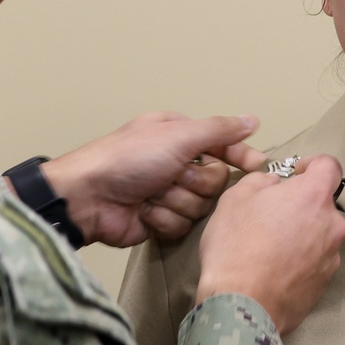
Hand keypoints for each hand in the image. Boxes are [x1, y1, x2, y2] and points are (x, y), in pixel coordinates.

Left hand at [39, 113, 265, 247]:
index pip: (222, 146)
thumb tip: (252, 120)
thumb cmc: (128, 159)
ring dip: (174, 201)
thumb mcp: (177, 135)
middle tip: (170, 176)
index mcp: (179, 137)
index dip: (239, 156)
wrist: (89, 198)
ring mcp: (168, 193)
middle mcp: (176, 163)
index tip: (255, 165)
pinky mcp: (160, 220)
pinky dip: (163, 218)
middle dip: (193, 182)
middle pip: (214, 180)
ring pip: (199, 205)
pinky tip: (144, 212)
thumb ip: (218, 130)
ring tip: (150, 195)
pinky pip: (182, 224)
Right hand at [196, 155, 344, 334]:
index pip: (328, 165)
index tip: (295, 174)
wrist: (242, 306)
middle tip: (271, 216)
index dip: (312, 164)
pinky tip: (276, 270)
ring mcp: (333, 256)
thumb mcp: (235, 198)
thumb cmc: (236, 245)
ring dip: (302, 233)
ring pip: (320, 233)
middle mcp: (332, 224)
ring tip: (271, 248)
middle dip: (301, 204)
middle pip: (322, 204)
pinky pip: (316, 261)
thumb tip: (275, 184)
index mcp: (313, 196)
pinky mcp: (326, 284)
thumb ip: (260, 181)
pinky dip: (301, 260)